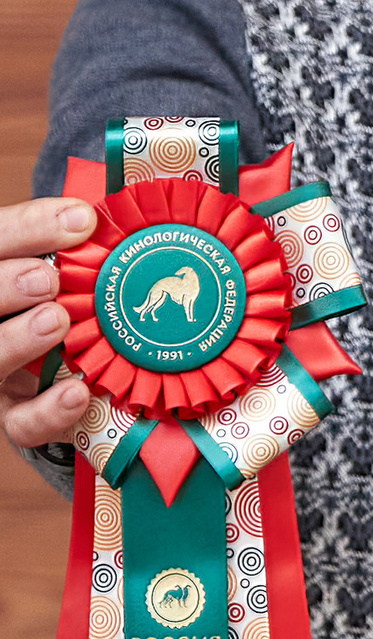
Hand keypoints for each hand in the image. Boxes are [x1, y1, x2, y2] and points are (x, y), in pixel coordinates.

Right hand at [0, 197, 94, 449]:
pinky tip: (77, 393)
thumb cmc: (71, 298)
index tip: (81, 219)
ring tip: (56, 321)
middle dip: (4, 285)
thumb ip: (76, 248)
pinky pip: (20, 421)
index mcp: (0, 269)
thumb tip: (98, 217)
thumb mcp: (72, 269)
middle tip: (46, 279)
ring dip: (16, 340)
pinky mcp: (12, 412)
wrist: (59, 371)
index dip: (27, 228)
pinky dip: (47, 411)